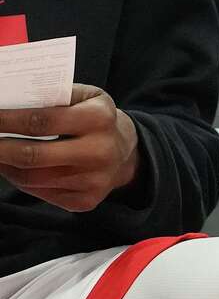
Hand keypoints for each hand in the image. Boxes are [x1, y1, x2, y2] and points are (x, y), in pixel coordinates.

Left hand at [0, 84, 139, 210]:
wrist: (127, 153)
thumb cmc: (97, 119)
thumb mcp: (87, 97)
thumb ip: (55, 97)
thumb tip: (11, 104)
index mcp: (99, 118)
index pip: (41, 121)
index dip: (6, 121)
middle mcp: (99, 151)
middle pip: (32, 156)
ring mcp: (93, 180)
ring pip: (31, 179)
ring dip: (5, 166)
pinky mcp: (85, 201)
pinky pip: (40, 193)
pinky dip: (21, 181)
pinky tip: (15, 168)